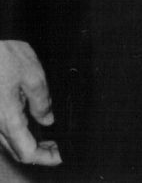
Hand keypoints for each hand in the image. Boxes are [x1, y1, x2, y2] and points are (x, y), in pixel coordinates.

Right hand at [0, 41, 60, 167]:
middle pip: (19, 151)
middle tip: (59, 146)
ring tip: (51, 136)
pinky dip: (21, 131)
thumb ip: (42, 100)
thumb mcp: (32, 74)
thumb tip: (48, 119)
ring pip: (11, 142)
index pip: (28, 152)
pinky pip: (6, 129)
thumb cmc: (1, 57)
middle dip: (41, 153)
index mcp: (8, 120)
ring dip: (31, 143)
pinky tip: (33, 121)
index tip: (61, 154)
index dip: (47, 158)